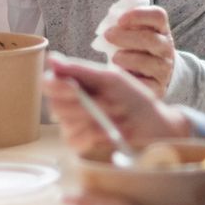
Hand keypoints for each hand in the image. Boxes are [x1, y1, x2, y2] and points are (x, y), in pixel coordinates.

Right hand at [42, 53, 190, 159]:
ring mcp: (74, 127)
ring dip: (94, 119)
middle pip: (55, 105)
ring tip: (116, 116)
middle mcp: (69, 105)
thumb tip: (51, 58)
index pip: (49, 83)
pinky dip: (94, 135)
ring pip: (66, 123)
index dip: (57, 85)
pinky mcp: (82, 146)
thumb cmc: (134, 99)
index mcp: (74, 84)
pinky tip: (109, 132)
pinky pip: (75, 140)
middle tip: (110, 103)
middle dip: (83, 104)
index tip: (73, 87)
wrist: (155, 126)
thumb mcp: (110, 79)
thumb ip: (80, 70)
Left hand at [103, 4, 177, 96]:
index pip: (158, 16)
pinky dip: (129, 78)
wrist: (154, 74)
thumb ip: (123, 24)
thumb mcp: (134, 32)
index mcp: (161, 29)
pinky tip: (119, 75)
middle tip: (107, 36)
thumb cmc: (137, 48)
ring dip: (126, 58)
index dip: (139, 15)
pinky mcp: (158, 88)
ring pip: (147, 62)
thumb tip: (108, 24)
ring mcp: (164, 68)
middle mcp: (166, 48)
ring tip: (114, 58)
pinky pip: (144, 84)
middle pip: (150, 39)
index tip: (120, 19)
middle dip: (125, 36)